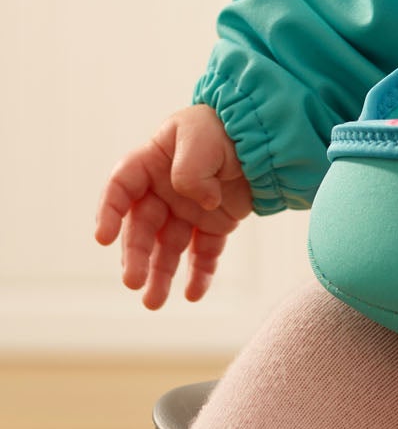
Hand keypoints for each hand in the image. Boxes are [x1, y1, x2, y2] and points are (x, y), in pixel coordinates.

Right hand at [94, 104, 253, 307]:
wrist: (263, 133)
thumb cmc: (223, 126)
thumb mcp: (200, 135)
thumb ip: (190, 169)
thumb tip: (202, 203)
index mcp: (151, 163)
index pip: (120, 188)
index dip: (109, 212)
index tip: (102, 238)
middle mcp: (164, 191)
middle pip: (142, 227)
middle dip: (135, 256)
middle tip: (133, 281)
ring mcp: (188, 210)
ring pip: (168, 248)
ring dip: (160, 274)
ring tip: (154, 302)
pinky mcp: (215, 224)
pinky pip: (204, 252)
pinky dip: (199, 273)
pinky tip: (193, 294)